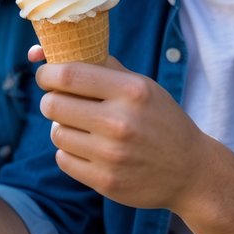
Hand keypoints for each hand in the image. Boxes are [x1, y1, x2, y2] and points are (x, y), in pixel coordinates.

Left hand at [37, 56, 213, 212]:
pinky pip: (63, 159)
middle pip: (54, 104)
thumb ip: (99, 66)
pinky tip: (88, 148)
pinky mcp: (105, 181)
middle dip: (51, 100)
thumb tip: (42, 52)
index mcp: (131, 91)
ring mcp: (112, 155)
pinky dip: (70, 151)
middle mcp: (120, 122)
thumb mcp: (141, 85)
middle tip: (60, 101)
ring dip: (61, 127)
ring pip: (56, 132)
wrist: (190, 171)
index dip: (47, 73)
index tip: (46, 75)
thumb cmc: (159, 118)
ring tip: (80, 126)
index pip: (68, 75)